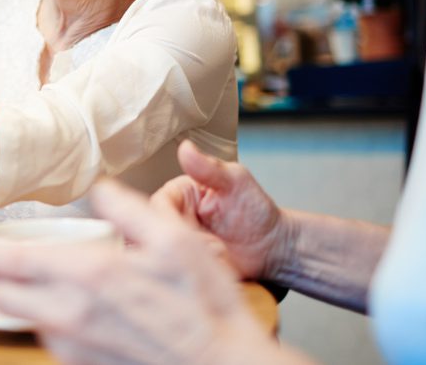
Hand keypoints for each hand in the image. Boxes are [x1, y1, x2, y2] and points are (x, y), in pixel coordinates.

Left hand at [0, 180, 283, 364]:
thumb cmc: (204, 305)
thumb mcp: (175, 238)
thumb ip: (127, 208)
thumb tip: (100, 189)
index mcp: (89, 276)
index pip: (13, 264)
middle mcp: (72, 314)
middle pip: (6, 296)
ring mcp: (77, 346)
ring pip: (26, 318)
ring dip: (24, 300)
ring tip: (42, 282)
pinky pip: (51, 339)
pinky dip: (50, 320)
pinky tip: (76, 309)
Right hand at [150, 140, 289, 281]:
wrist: (273, 248)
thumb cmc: (256, 210)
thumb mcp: (237, 182)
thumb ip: (210, 168)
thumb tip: (185, 147)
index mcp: (176, 195)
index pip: (155, 206)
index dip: (168, 220)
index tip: (188, 232)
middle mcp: (169, 220)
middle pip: (152, 234)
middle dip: (181, 244)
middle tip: (214, 249)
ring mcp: (174, 246)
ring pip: (158, 257)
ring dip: (186, 262)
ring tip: (219, 259)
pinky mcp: (182, 270)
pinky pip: (171, 277)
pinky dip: (187, 278)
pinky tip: (212, 273)